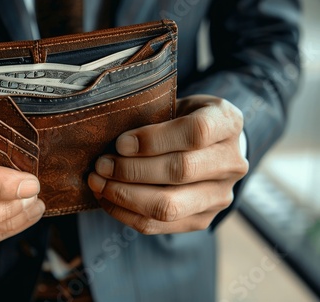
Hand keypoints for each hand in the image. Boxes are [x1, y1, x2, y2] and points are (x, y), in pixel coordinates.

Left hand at [88, 95, 248, 233]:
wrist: (210, 145)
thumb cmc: (183, 119)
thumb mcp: (177, 104)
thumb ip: (153, 117)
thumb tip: (115, 143)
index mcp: (227, 123)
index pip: (196, 132)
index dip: (154, 139)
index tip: (120, 143)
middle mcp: (232, 162)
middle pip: (180, 171)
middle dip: (132, 170)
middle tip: (101, 165)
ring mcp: (220, 195)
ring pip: (168, 206)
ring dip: (125, 196)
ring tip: (98, 183)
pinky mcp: (203, 219)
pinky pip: (159, 225)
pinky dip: (126, 213)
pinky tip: (107, 198)